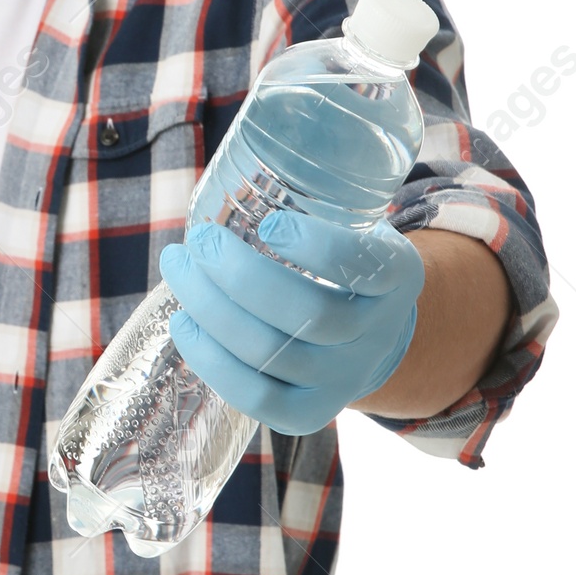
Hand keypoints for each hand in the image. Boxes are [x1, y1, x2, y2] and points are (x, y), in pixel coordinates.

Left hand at [159, 209, 423, 435]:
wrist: (370, 332)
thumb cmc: (342, 261)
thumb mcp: (354, 223)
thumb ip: (314, 198)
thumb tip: (235, 163)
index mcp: (397, 275)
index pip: (365, 265)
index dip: (315, 247)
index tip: (268, 223)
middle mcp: (376, 332)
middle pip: (310, 315)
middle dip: (240, 276)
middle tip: (199, 241)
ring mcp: (344, 378)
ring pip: (273, 354)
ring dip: (211, 309)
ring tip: (178, 268)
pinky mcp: (309, 412)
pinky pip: (257, 397)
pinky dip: (211, 361)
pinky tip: (183, 324)